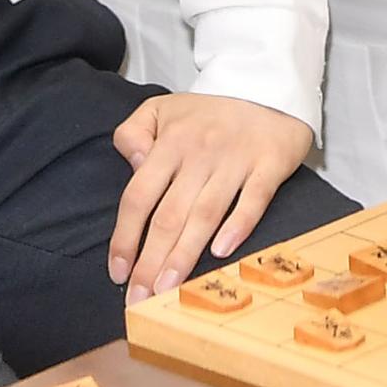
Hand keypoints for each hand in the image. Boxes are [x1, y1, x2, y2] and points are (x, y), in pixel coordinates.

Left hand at [108, 93, 315, 301]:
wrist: (267, 88)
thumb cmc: (208, 111)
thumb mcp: (160, 109)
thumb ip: (133, 134)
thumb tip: (133, 166)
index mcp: (170, 142)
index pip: (138, 196)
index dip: (125, 236)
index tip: (117, 272)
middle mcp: (200, 153)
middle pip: (169, 215)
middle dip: (151, 261)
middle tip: (139, 299)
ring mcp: (236, 160)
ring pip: (205, 214)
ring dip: (185, 255)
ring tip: (169, 289)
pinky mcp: (269, 165)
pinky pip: (253, 200)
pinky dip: (238, 226)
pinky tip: (221, 252)